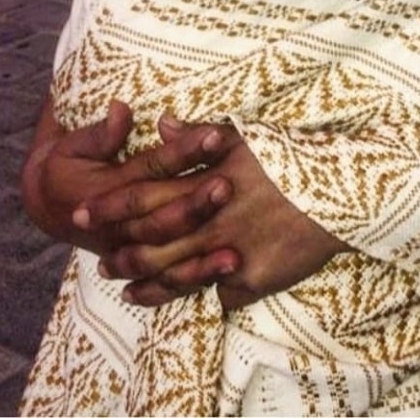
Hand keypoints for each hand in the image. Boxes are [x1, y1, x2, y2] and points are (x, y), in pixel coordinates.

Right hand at [21, 97, 235, 272]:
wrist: (49, 205)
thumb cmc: (67, 165)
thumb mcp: (73, 144)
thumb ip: (101, 132)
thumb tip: (122, 109)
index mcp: (107, 189)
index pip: (152, 167)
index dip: (183, 151)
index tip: (214, 137)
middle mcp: (119, 225)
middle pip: (164, 215)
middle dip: (197, 202)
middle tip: (229, 185)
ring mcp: (129, 250)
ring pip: (168, 254)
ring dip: (202, 251)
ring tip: (234, 250)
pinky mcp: (139, 268)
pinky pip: (168, 281)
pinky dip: (197, 278)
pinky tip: (230, 273)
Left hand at [87, 122, 347, 308]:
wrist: (340, 189)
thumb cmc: (290, 156)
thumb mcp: (245, 138)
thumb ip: (200, 137)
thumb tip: (162, 122)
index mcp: (205, 183)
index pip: (143, 195)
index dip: (109, 206)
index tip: (80, 213)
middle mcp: (211, 221)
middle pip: (153, 243)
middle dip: (122, 254)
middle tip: (102, 264)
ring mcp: (232, 253)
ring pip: (179, 276)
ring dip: (151, 283)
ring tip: (131, 289)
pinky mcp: (255, 279)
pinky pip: (223, 293)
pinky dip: (207, 293)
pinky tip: (194, 297)